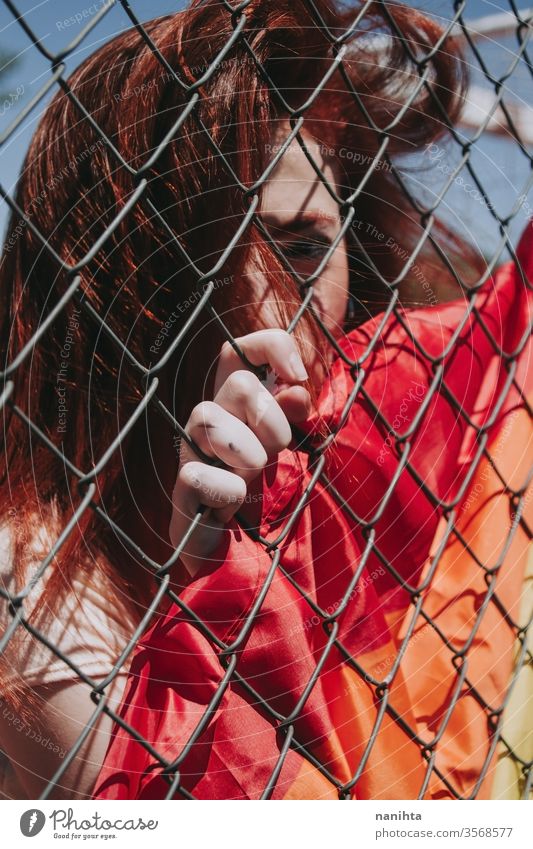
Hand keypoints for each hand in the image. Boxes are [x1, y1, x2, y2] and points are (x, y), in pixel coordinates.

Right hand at [169, 329, 310, 575]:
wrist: (235, 555)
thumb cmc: (262, 496)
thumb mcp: (285, 450)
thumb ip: (292, 416)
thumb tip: (296, 388)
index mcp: (234, 405)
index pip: (237, 352)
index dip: (270, 347)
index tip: (298, 376)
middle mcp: (208, 420)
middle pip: (236, 383)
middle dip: (271, 417)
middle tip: (279, 450)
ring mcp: (190, 453)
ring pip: (208, 417)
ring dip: (248, 450)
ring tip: (254, 475)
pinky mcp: (182, 490)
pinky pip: (199, 475)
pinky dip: (228, 491)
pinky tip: (234, 503)